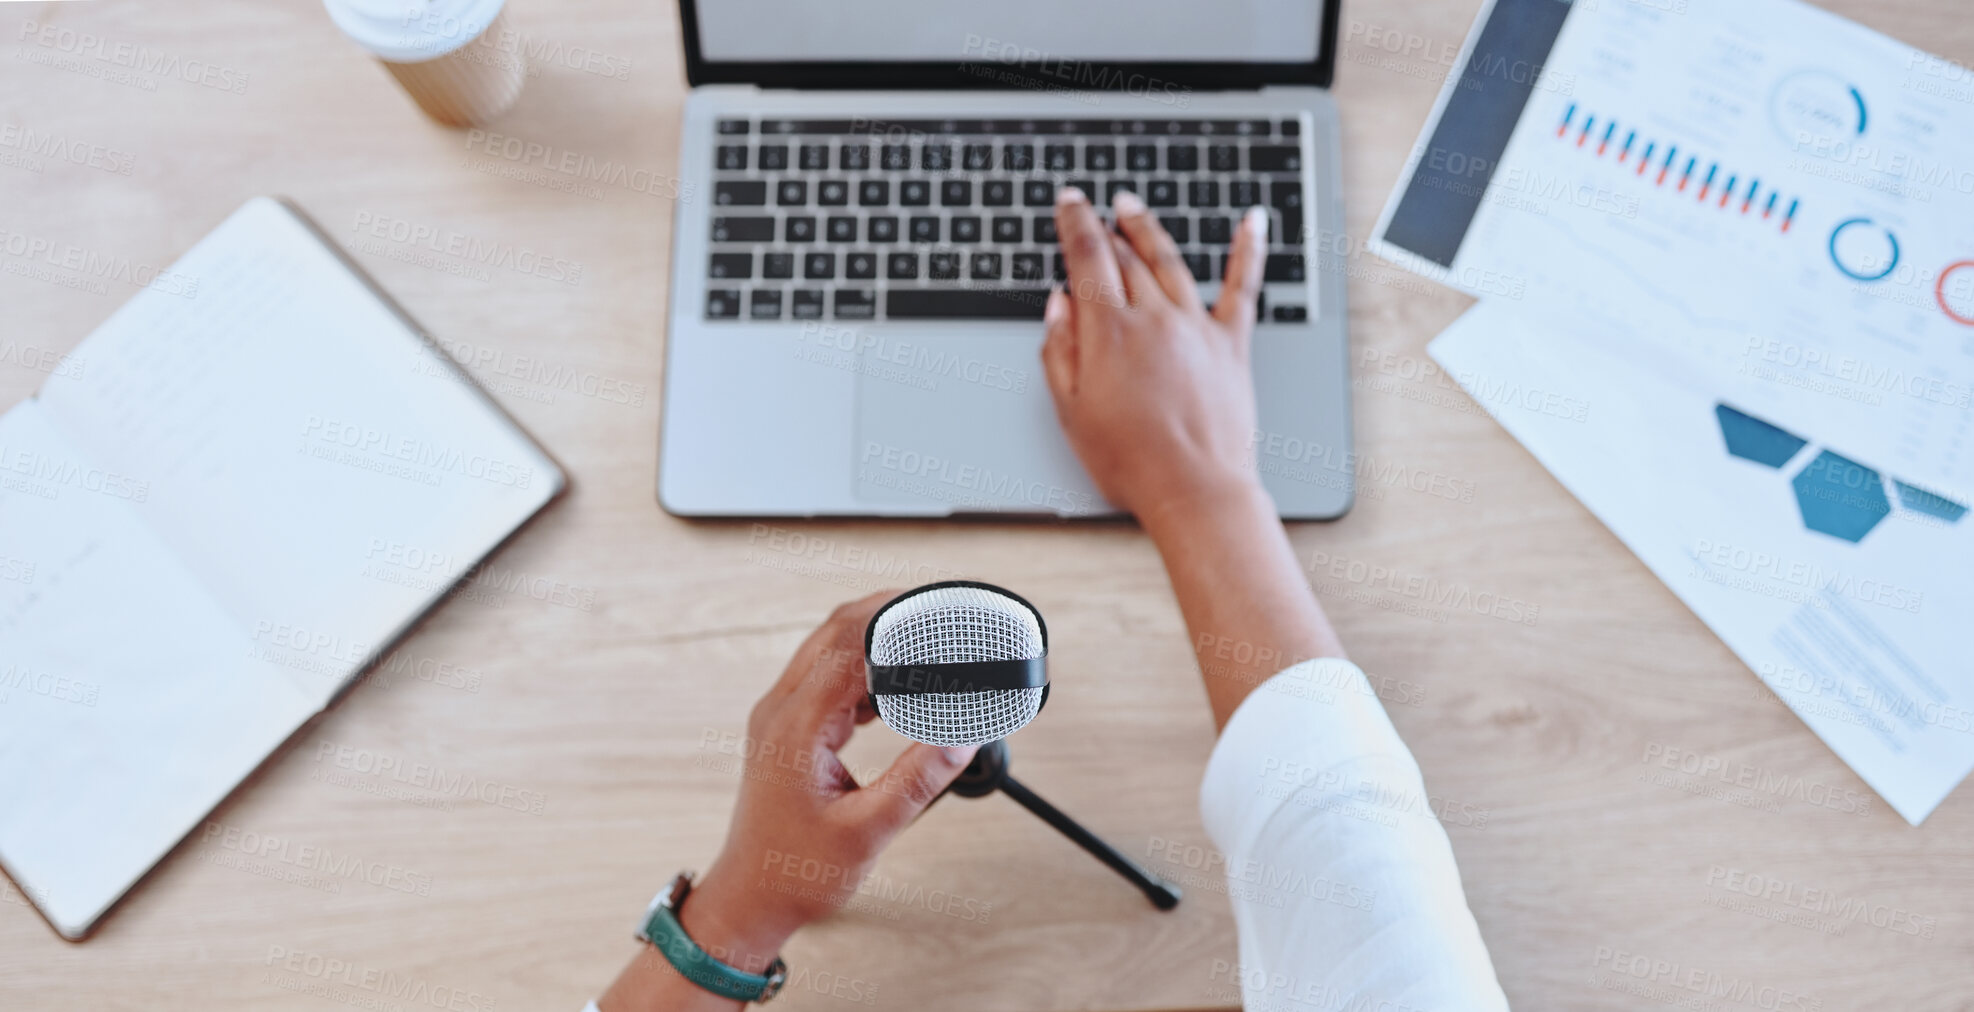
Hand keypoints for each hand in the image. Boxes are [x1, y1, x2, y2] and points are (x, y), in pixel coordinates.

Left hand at [601, 592, 976, 1011]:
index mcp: (797, 726)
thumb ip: (917, 781)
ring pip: (830, 646)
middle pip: (836, 628)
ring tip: (927, 649)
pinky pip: (827, 674)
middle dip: (889, 612)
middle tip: (941, 614)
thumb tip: (961, 739)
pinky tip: (894, 690)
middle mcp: (781, 709)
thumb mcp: (867, 831)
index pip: (850, 645)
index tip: (942, 616)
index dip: (899, 620)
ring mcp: (781, 715)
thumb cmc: (795, 872)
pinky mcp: (788, 727)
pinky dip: (863, 667)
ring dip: (875, 637)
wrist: (751, 897)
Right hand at [1042, 187, 1270, 523]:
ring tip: (1132, 209)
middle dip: (1105, 229)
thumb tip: (1058, 303)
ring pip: (1169, 261)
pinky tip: (1253, 221)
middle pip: (1125, 257)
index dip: (1073, 223)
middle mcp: (1154, 318)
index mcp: (1109, 332)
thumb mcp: (1071, 411)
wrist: (1195, 488)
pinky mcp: (1231, 344)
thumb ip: (1059, 351)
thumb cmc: (1129, 461)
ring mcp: (1196, 328)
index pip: (1086, 258)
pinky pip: (1242, 287)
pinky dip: (1249, 250)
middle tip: (1095, 211)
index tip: (1067, 202)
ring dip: (1148, 229)